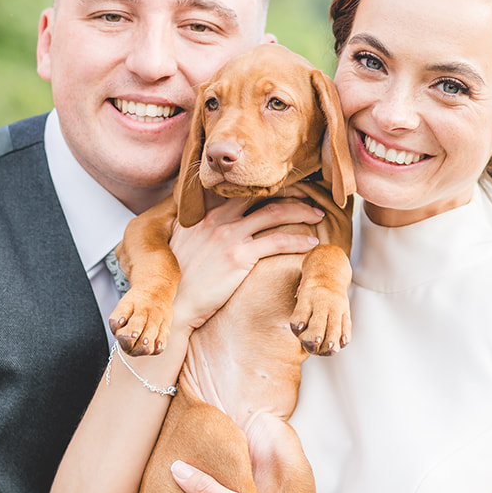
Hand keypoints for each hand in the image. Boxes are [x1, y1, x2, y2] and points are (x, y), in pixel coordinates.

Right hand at [169, 198, 321, 333]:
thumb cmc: (181, 281)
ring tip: (317, 217)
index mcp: (204, 214)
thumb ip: (202, 230)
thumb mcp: (184, 245)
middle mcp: (217, 218)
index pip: (240, 191)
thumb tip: (216, 228)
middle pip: (261, 195)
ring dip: (301, 213)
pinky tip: (310, 244)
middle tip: (309, 197)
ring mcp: (228, 236)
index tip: (285, 190)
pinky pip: (278, 241)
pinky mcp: (238, 256)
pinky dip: (298, 240)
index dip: (266, 188)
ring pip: (274, 213)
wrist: (174, 304)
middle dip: (289, 193)